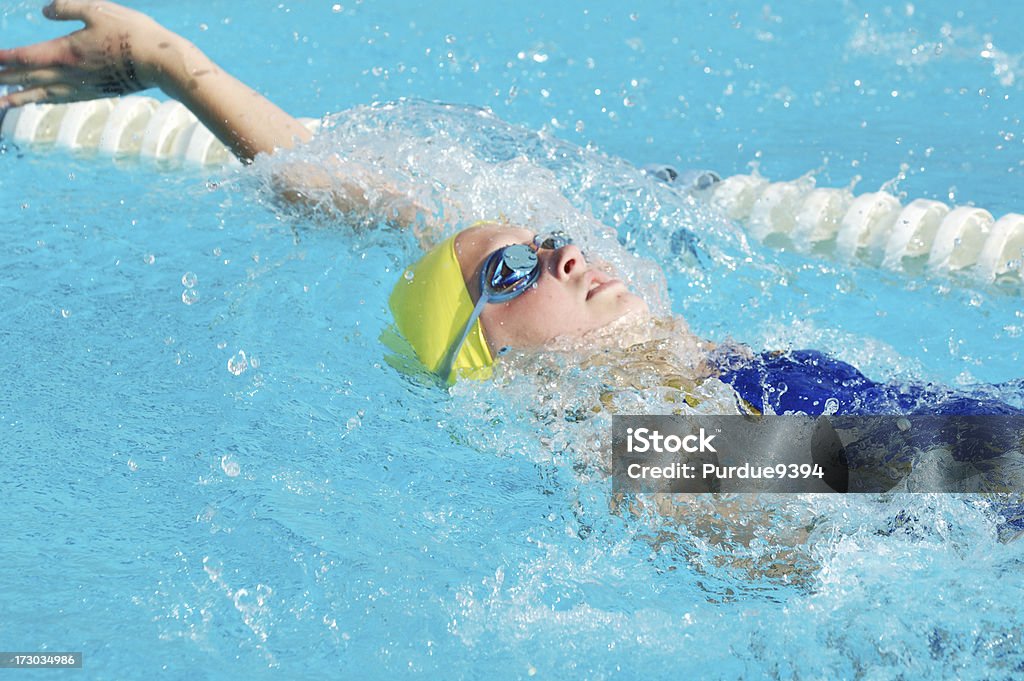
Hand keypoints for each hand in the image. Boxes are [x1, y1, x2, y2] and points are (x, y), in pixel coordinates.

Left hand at [0, 0, 170, 108]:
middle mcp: (68, 73)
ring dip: (18, 97)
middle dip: (3, 80)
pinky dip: (44, 100)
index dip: (2, 60)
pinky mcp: (95, 91)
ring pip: (41, 93)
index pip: (23, 57)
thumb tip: (45, 11)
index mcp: (64, 51)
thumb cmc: (130, 32)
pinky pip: (62, 98)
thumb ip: (67, 8)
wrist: (158, 62)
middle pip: (27, 78)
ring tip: (1, 102)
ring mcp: (81, 85)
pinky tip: (38, 101)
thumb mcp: (97, 9)